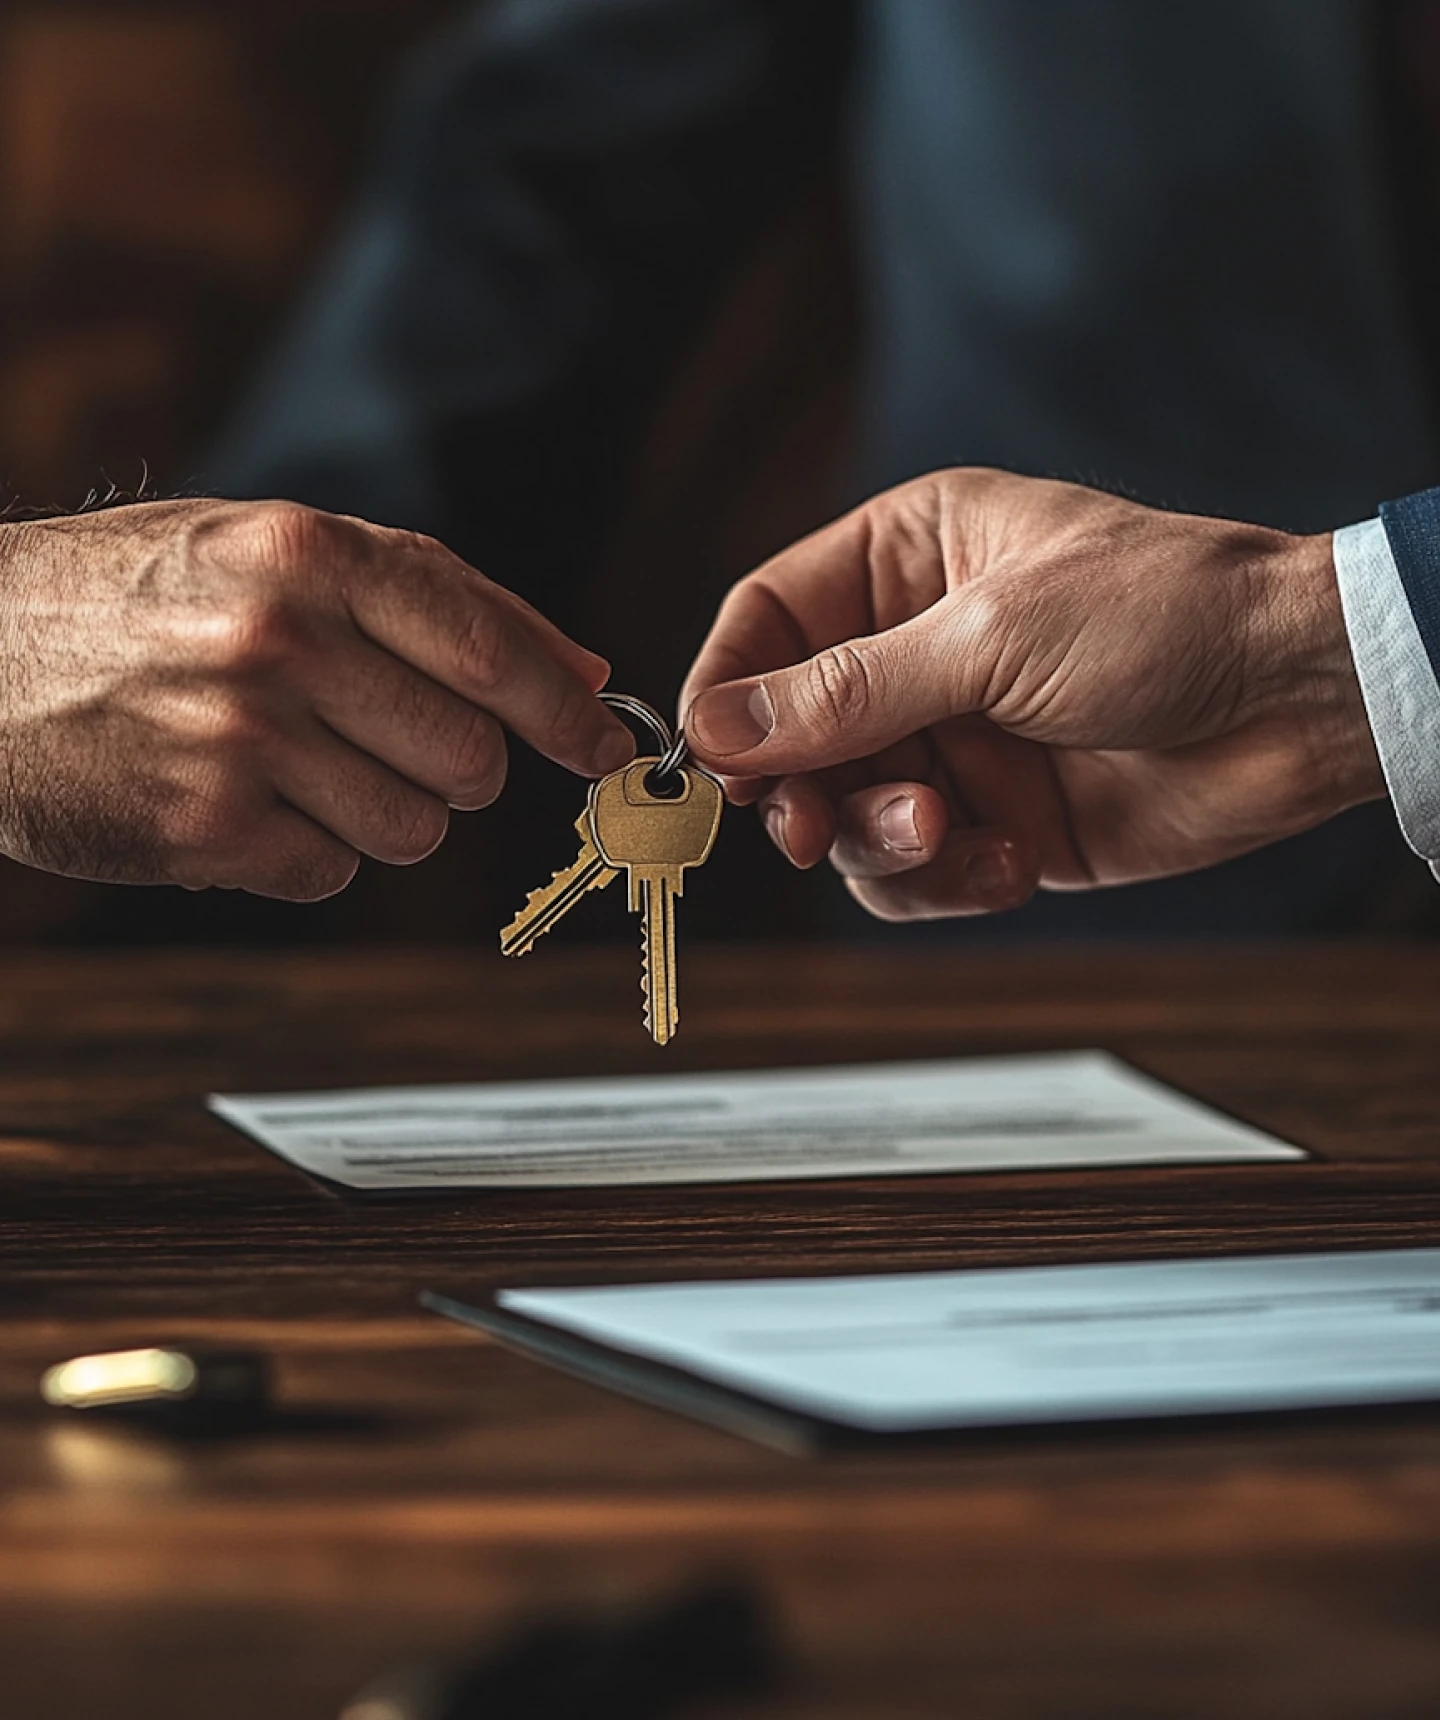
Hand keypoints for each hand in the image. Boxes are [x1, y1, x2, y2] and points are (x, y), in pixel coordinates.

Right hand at [0, 500, 633, 898]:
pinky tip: (247, 801)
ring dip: (386, 814)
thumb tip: (582, 670)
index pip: (486, 645)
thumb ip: (436, 596)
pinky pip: (333, 871)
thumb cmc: (139, 598)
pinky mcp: (203, 831)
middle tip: (395, 743)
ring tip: (304, 766)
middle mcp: (279, 643)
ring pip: (415, 830)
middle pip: (469, 758)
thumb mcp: (275, 551)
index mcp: (307, 555)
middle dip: (456, 767)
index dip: (565, 710)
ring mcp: (238, 742)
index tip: (605, 747)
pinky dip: (310, 850)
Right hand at [681, 469, 1383, 920]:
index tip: (710, 762)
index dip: (726, 691)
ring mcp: (954, 739)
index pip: (767, 620)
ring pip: (846, 814)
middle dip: (800, 788)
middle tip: (808, 825)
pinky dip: (944, 881)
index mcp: (907, 560)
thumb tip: (720, 729)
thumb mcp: (991, 637)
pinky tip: (1007, 861)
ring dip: (880, 839)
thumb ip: (848, 691)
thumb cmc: (1170, 613)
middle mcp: (916, 651)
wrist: (1299, 701)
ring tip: (946, 828)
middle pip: (790, 735)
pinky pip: (915, 872)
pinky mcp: (993, 818)